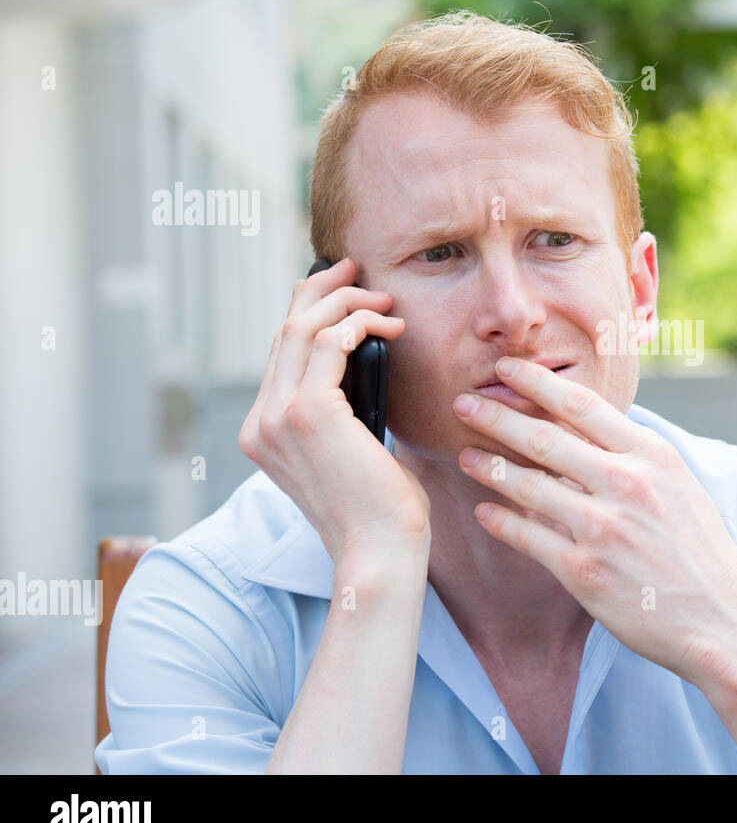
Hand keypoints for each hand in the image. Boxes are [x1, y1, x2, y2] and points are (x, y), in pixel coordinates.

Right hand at [239, 258, 431, 568]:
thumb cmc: (380, 510)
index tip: (344, 290)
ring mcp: (278, 417)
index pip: (279, 353)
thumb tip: (365, 365)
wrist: (379, 552)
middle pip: (283, 330)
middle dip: (322, 290)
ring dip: (347, 303)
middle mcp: (260, 423)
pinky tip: (388, 326)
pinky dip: (359, 323)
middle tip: (358, 270)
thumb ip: (343, 413)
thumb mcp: (352, 452)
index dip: (308, 311)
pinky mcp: (308, 413)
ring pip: (302, 328)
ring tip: (385, 301)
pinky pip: (328, 343)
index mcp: (264, 433)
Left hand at [451, 358, 736, 688]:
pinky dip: (501, 522)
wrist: (723, 619)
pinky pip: (528, 537)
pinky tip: (484, 512)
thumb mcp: (679, 487)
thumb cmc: (701, 553)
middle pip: (545, 438)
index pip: (582, 405)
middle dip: (496, 416)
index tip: (506, 369)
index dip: (537, 383)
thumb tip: (587, 433)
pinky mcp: (585, 571)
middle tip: (462, 402)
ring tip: (464, 455)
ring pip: (528, 485)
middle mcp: (627, 484)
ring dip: (489, 467)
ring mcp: (604, 528)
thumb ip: (635, 459)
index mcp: (652, 456)